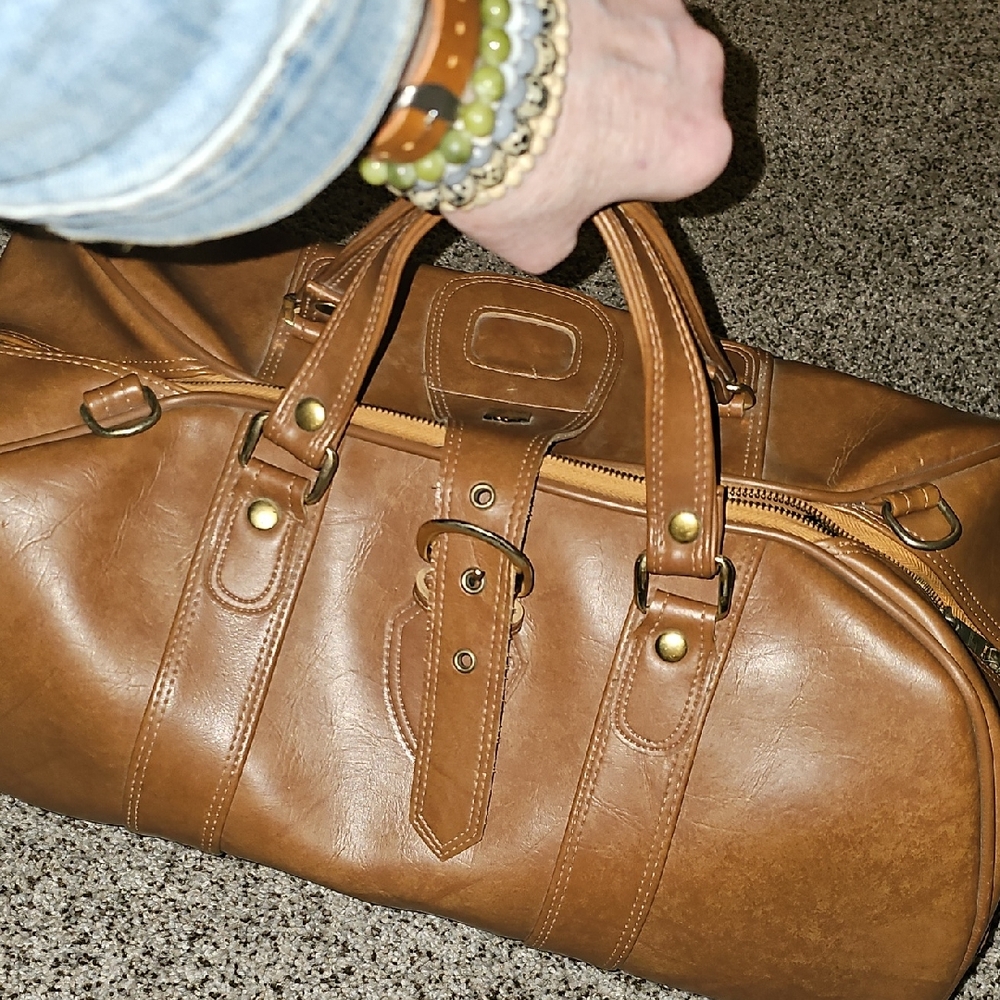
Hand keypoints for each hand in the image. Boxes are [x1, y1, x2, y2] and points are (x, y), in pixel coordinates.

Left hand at [449, 0, 730, 272]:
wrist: (462, 75)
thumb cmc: (513, 162)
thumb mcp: (537, 241)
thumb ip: (564, 240)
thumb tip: (557, 233)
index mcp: (696, 148)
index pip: (683, 168)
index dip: (637, 177)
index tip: (602, 182)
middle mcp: (697, 69)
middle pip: (672, 98)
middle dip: (629, 113)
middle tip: (570, 137)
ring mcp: (660, 6)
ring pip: (642, 44)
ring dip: (607, 64)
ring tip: (547, 91)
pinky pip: (609, 7)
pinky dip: (579, 27)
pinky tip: (537, 52)